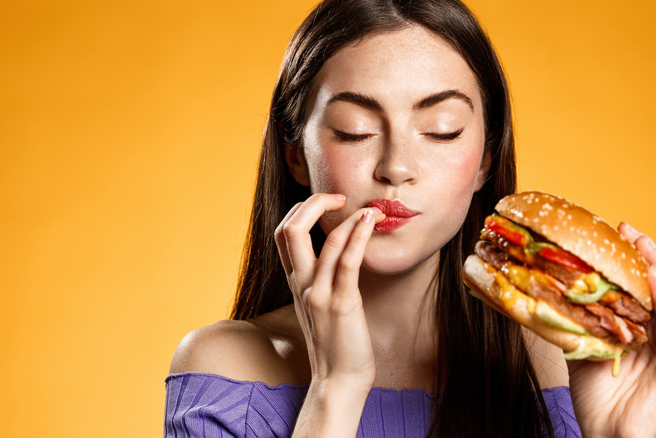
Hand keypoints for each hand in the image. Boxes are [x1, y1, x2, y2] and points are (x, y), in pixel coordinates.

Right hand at [274, 193, 385, 390]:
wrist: (339, 380)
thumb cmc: (336, 342)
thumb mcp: (320, 304)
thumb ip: (321, 278)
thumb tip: (338, 252)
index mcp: (296, 282)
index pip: (283, 232)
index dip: (301, 210)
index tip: (328, 204)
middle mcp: (303, 285)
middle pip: (291, 229)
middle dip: (314, 203)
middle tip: (340, 197)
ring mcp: (320, 294)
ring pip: (326, 241)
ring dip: (350, 217)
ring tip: (372, 209)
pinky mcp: (343, 304)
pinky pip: (348, 262)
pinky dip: (359, 236)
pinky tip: (371, 222)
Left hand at [566, 222, 655, 437]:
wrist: (602, 431)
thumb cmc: (592, 395)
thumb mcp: (579, 344)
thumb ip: (574, 317)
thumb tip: (543, 283)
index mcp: (642, 327)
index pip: (640, 284)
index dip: (630, 257)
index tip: (614, 231)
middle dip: (645, 253)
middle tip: (628, 228)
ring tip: (641, 244)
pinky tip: (651, 277)